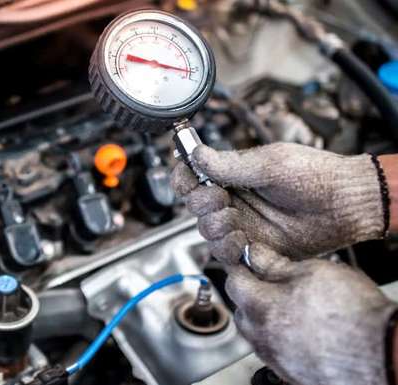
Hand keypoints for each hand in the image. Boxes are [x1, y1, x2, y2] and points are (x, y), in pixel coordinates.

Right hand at [171, 142, 384, 262]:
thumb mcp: (270, 165)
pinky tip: (242, 240)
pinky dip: (227, 248)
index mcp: (233, 175)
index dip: (184, 178)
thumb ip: (230, 164)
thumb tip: (196, 153)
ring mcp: (241, 226)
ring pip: (205, 231)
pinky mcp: (252, 249)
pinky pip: (224, 254)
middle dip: (202, 204)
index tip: (190, 177)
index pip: (192, 176)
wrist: (346, 206)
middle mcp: (233, 201)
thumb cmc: (317, 177)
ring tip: (234, 221)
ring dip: (214, 227)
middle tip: (222, 198)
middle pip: (193, 206)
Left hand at [227, 244, 396, 384]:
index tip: (247, 260)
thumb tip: (255, 254)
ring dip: (265, 317)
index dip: (240, 266)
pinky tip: (301, 328)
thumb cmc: (353, 314)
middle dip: (251, 293)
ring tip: (291, 305)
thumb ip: (276, 264)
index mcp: (261, 306)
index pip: (234, 281)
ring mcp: (274, 357)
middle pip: (241, 309)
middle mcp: (261, 336)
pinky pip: (273, 350)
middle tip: (272, 281)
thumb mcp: (314, 272)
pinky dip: (279, 337)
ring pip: (256, 332)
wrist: (381, 354)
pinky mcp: (289, 372)